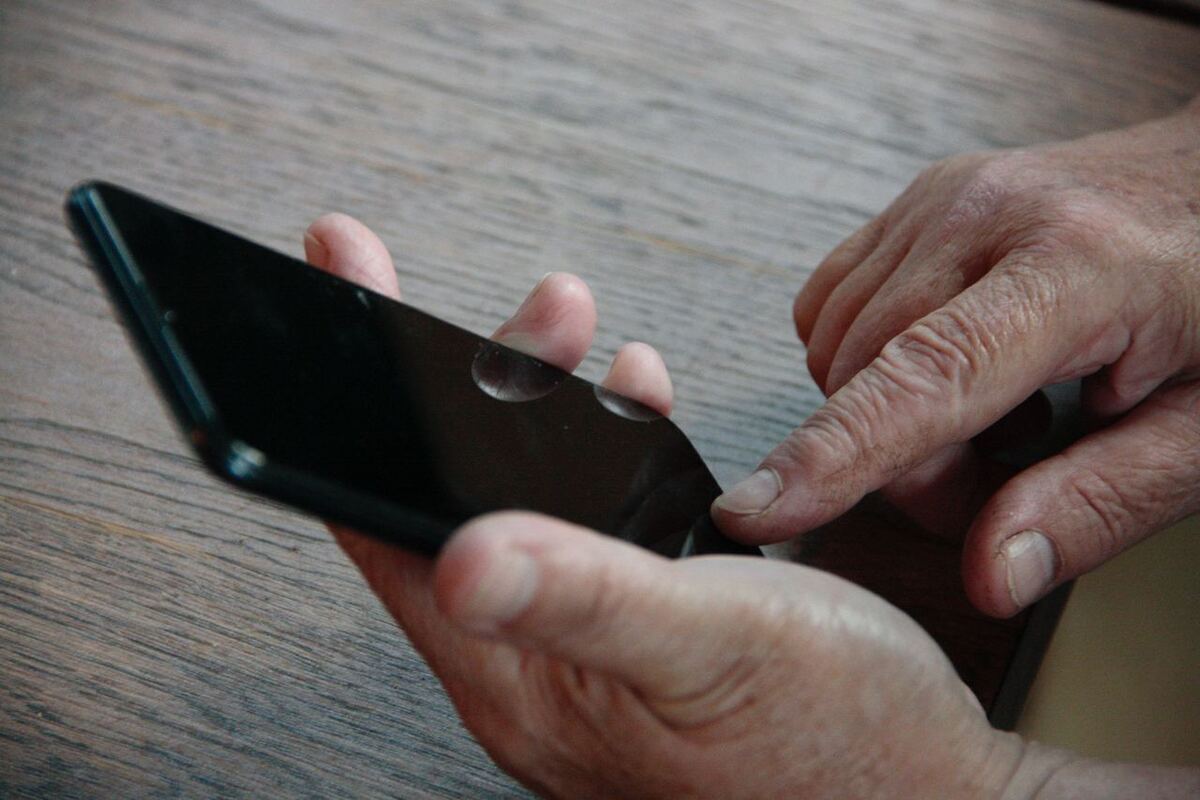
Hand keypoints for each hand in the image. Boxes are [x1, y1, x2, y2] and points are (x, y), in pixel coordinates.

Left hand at [300, 215, 1018, 797]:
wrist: (935, 796)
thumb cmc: (845, 746)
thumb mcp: (716, 649)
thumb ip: (589, 596)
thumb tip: (461, 556)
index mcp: (522, 673)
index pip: (391, 522)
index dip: (356, 400)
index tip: (343, 283)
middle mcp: (536, 662)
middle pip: (455, 499)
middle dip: (472, 381)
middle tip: (524, 305)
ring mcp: (586, 646)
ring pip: (526, 501)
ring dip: (539, 406)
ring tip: (572, 330)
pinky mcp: (637, 630)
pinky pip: (589, 522)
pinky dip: (601, 448)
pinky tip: (631, 406)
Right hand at [713, 101, 1199, 616]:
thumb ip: (1099, 504)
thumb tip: (991, 573)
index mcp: (1077, 267)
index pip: (925, 376)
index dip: (835, 455)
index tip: (757, 510)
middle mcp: (990, 215)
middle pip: (867, 376)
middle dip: (910, 465)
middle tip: (1002, 478)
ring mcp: (944, 199)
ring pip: (836, 345)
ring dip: (887, 414)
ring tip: (990, 416)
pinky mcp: (918, 202)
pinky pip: (833, 304)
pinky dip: (866, 362)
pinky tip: (946, 367)